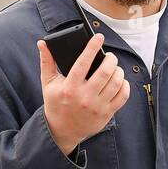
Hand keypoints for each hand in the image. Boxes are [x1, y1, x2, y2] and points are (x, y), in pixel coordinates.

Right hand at [37, 33, 129, 155]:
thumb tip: (42, 43)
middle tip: (109, 56)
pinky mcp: (107, 114)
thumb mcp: (48, 83)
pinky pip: (123, 96)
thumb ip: (46, 62)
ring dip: (118, 70)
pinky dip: (124, 85)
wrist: (62, 131)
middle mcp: (85, 97)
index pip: (83, 63)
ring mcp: (97, 107)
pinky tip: (119, 80)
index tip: (99, 37)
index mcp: (69, 88)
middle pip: (105, 72)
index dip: (92, 47)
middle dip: (111, 59)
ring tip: (114, 67)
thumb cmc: (55, 104)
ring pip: (116, 83)